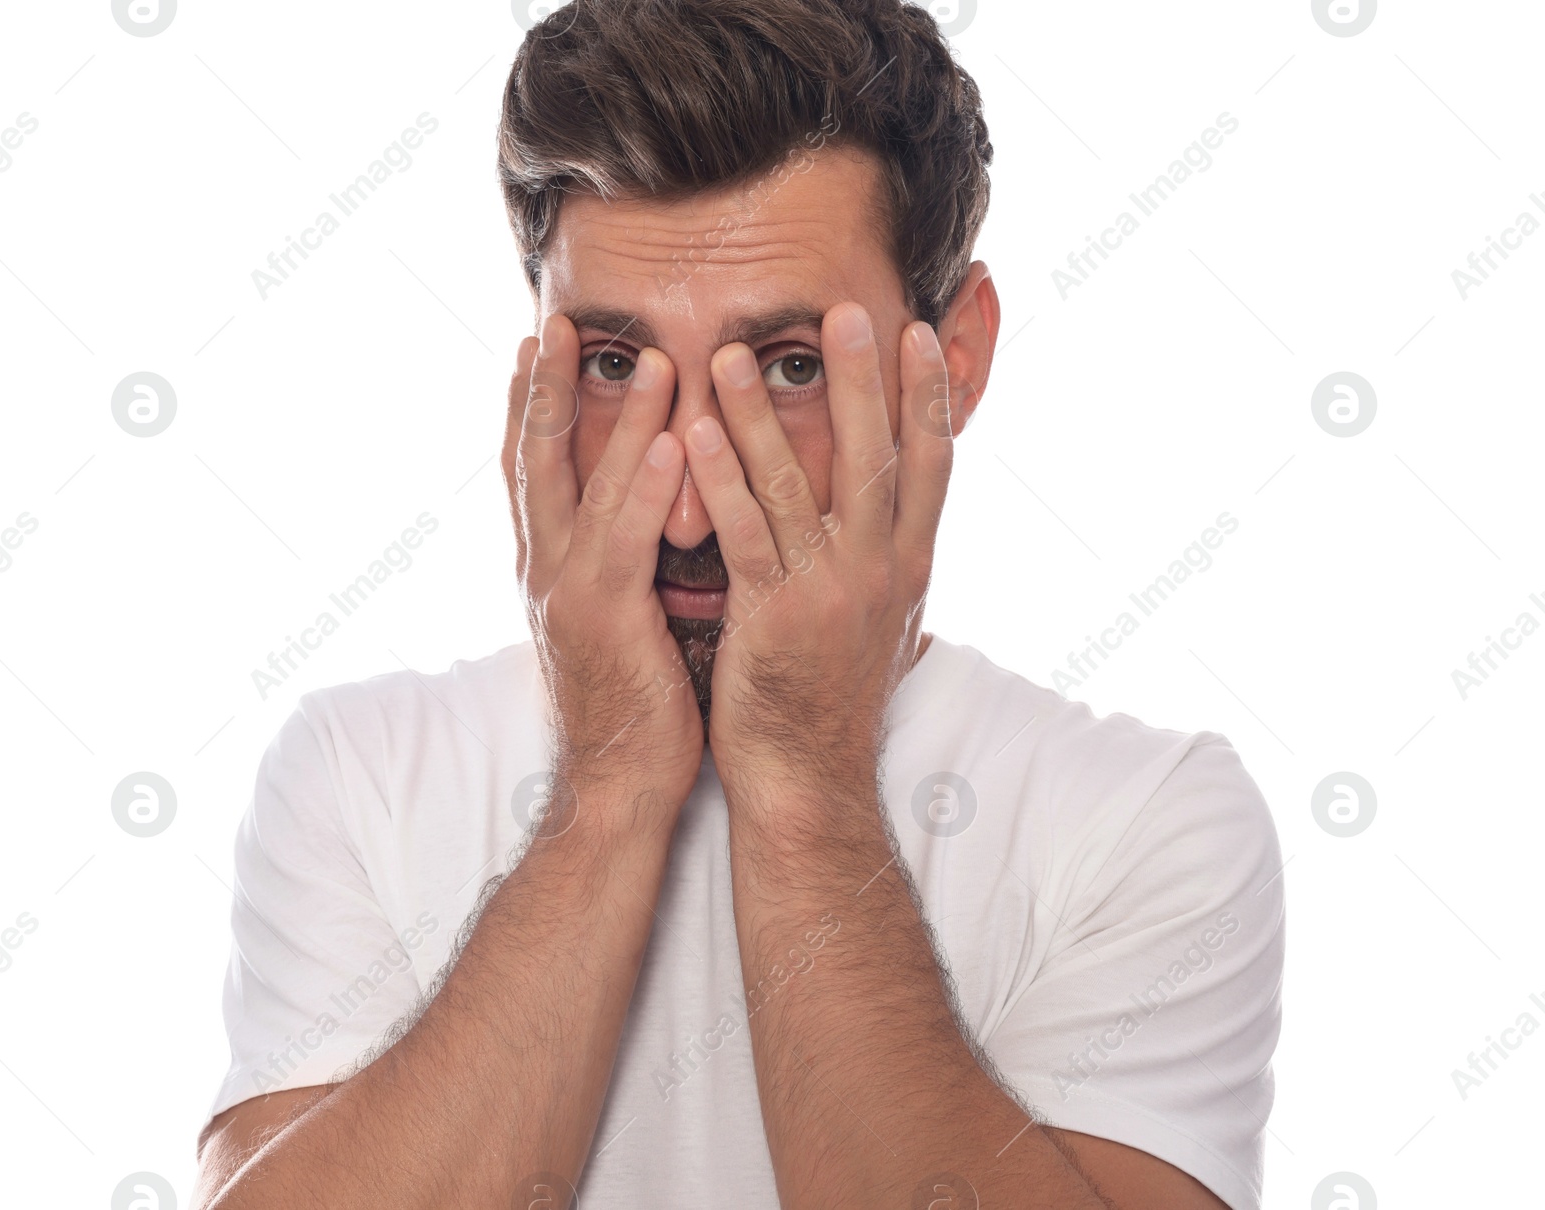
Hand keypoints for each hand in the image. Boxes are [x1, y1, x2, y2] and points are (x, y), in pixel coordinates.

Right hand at [502, 315, 702, 832]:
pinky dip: (648, 482)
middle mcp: (544, 569)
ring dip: (616, 415)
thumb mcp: (618, 618)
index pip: (531, 471)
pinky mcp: (605, 617)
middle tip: (553, 320)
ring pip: (585, 483)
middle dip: (543, 386)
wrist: (616, 784)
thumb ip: (619, 562)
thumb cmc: (633, 703)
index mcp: (548, 568)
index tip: (534, 346)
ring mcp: (567, 591)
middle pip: (534, 458)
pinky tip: (677, 435)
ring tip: (646, 353)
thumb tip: (641, 519)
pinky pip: (628, 535)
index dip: (527, 406)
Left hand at [681, 303, 953, 813]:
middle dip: (860, 380)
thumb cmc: (834, 698)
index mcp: (909, 566)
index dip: (926, 397)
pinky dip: (719, 478)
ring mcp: (828, 592)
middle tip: (847, 309)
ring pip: (797, 484)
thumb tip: (913, 530)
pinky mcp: (773, 616)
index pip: (930, 465)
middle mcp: (879, 571)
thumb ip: (892, 565)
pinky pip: (744, 533)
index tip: (918, 334)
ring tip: (737, 352)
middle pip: (876, 457)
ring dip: (765, 414)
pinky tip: (693, 430)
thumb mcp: (885, 625)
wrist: (807, 777)